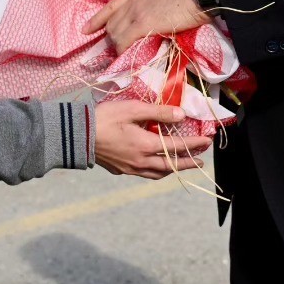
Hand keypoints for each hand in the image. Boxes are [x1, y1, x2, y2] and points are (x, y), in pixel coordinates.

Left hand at [83, 0, 208, 54]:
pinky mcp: (144, 24)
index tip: (86, 30)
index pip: (111, 6)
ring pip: (115, 34)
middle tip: (114, 51)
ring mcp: (136, 12)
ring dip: (117, 47)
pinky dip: (123, 50)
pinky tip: (125, 57)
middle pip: (111, 23)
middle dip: (110, 38)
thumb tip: (159, 15)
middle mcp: (133, 1)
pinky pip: (125, 40)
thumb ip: (157, 3)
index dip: (97, 19)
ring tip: (122, 57)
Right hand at [93, 100, 210, 177]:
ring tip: (182, 166)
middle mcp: (141, 161)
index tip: (207, 141)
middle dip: (189, 162)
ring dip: (173, 170)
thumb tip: (181, 115)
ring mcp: (130, 168)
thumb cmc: (104, 118)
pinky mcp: (120, 170)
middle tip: (201, 160)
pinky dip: (157, 172)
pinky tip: (156, 167)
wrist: (76, 135)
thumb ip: (158, 112)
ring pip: (158, 173)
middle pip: (171, 165)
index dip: (194, 143)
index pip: (177, 145)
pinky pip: (145, 174)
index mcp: (145, 145)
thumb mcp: (132, 109)